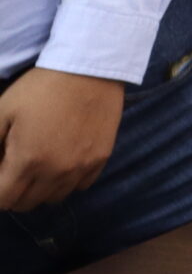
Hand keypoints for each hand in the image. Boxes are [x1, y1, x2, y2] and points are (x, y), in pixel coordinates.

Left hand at [0, 69, 126, 211]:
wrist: (89, 69)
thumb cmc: (40, 88)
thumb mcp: (3, 111)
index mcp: (27, 160)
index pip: (2, 200)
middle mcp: (56, 172)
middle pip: (25, 204)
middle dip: (13, 190)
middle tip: (12, 166)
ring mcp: (81, 167)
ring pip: (53, 199)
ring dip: (40, 188)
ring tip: (38, 164)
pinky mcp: (100, 160)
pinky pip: (79, 186)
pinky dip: (66, 181)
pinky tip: (62, 160)